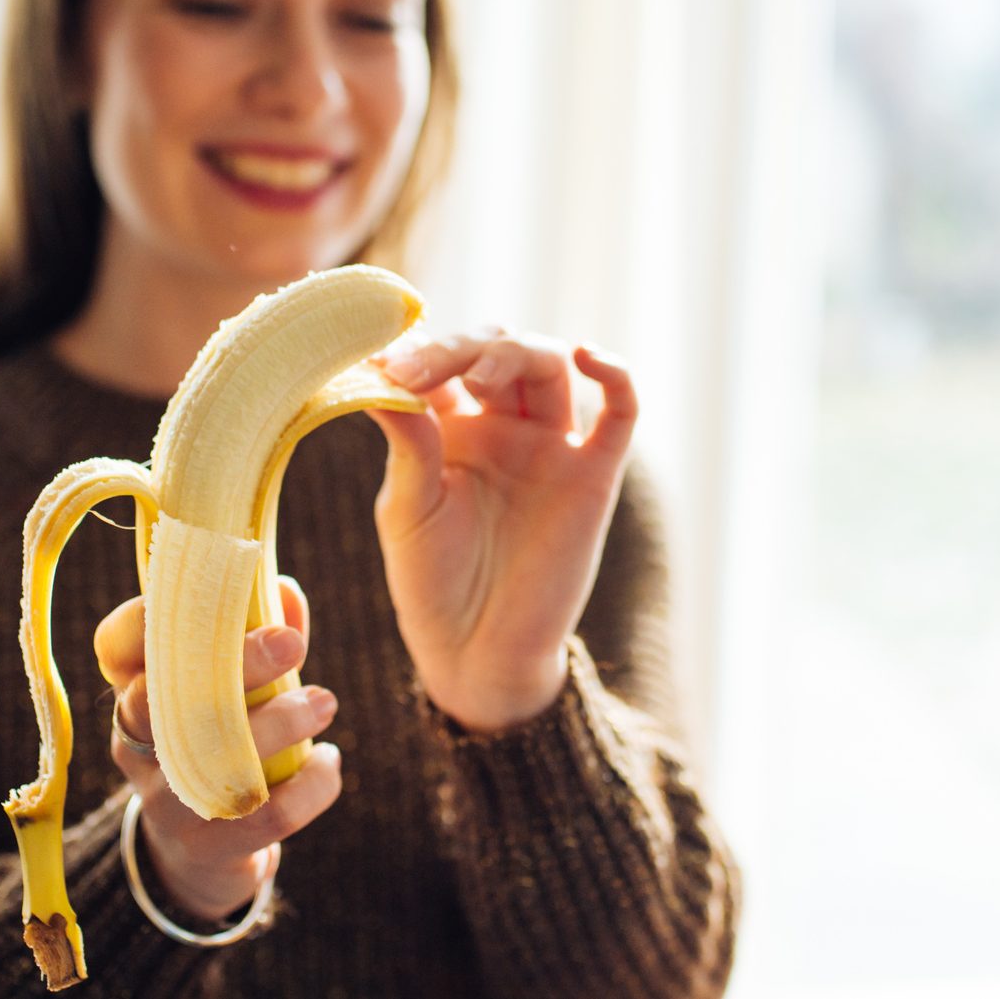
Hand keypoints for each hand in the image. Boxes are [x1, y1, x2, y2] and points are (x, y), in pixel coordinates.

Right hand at [92, 576, 341, 922]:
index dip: (152, 614)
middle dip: (235, 663)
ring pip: (213, 756)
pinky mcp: (207, 843)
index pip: (117, 644)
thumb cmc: (219, 739)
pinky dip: (312, 784)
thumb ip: (252, 635)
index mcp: (131, 689)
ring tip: (323, 702)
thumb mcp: (227, 688)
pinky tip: (327, 761)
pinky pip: (267, 813)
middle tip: (293, 642)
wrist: (199, 853)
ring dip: (281, 723)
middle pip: (160, 696)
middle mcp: (136, 742)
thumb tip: (284, 591)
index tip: (213, 589)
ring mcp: (166, 797)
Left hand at [368, 329, 637, 731]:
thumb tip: (378, 374)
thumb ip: (407, 443)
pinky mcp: (594, 475)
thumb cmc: (431, 580)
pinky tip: (585, 355)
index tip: (385, 365)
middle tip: (423, 369)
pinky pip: (621, 413)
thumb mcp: (406, 508)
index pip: (444, 361)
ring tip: (484, 374)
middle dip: (463, 348)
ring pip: (550, 366)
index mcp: (452, 426)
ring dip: (518, 353)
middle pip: (497, 350)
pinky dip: (615, 375)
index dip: (420, 351)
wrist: (476, 650)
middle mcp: (503, 426)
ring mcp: (551, 447)